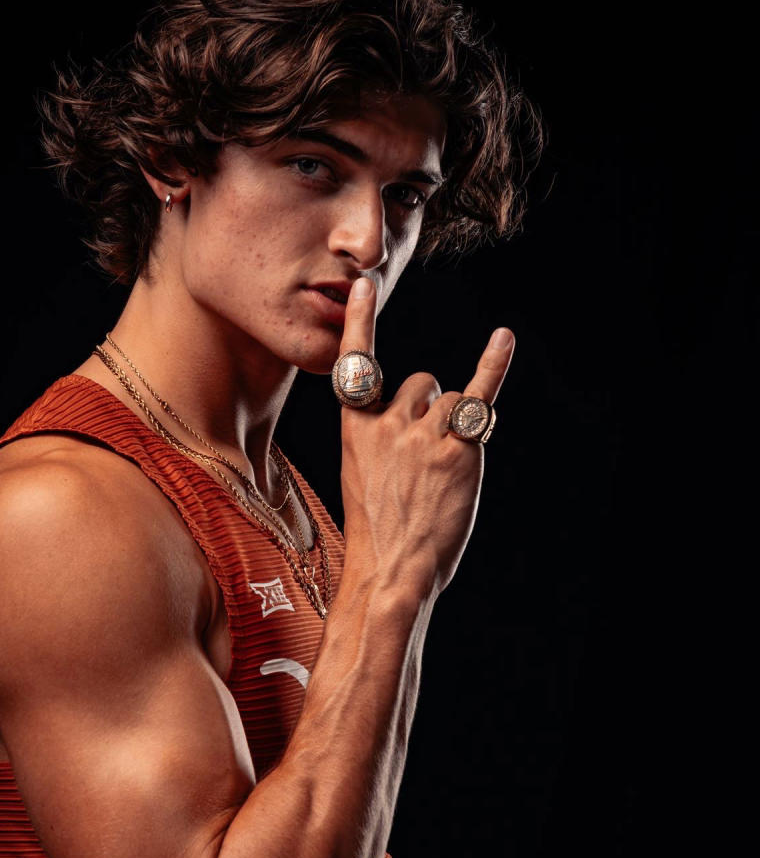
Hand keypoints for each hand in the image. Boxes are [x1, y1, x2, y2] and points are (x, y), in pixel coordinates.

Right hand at [336, 277, 514, 602]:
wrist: (390, 571)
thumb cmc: (378, 530)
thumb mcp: (362, 475)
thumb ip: (383, 437)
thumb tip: (428, 412)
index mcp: (355, 427)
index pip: (357, 363)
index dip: (362, 321)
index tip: (364, 286)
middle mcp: (387, 422)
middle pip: (422, 383)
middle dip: (430, 411)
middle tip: (423, 462)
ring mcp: (423, 434)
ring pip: (451, 400)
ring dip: (454, 427)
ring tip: (440, 475)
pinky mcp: (458, 450)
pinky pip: (479, 398)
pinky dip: (493, 367)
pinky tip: (503, 339)